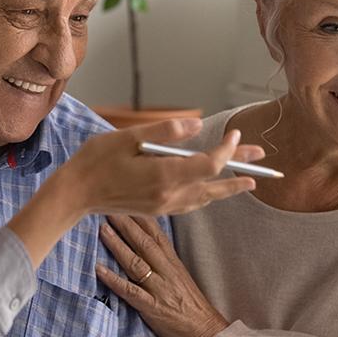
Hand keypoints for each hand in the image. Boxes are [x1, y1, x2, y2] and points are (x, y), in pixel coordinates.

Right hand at [71, 118, 264, 216]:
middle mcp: (169, 195)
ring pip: (206, 198)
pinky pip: (192, 204)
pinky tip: (212, 191)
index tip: (234, 134)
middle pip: (215, 183)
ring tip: (248, 180)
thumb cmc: (96, 161)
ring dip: (228, 187)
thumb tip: (196, 126)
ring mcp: (164, 206)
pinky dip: (207, 196)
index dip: (228, 150)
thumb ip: (165, 131)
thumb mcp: (127, 137)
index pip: (209, 164)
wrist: (75, 194)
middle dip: (239, 169)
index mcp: (164, 175)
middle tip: (262, 159)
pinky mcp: (157, 210)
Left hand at [96, 215, 229, 336]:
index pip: (157, 234)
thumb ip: (165, 260)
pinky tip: (99, 269)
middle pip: (144, 242)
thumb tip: (147, 243)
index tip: (128, 198)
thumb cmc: (193, 308)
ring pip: (136, 262)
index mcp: (173, 264)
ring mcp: (160, 289)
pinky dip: (114, 279)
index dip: (141, 215)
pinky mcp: (153, 308)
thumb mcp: (182, 277)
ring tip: (103, 229)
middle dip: (127, 223)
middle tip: (110, 205)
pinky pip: (131, 291)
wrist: (208, 335)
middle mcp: (167, 272)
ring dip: (118, 245)